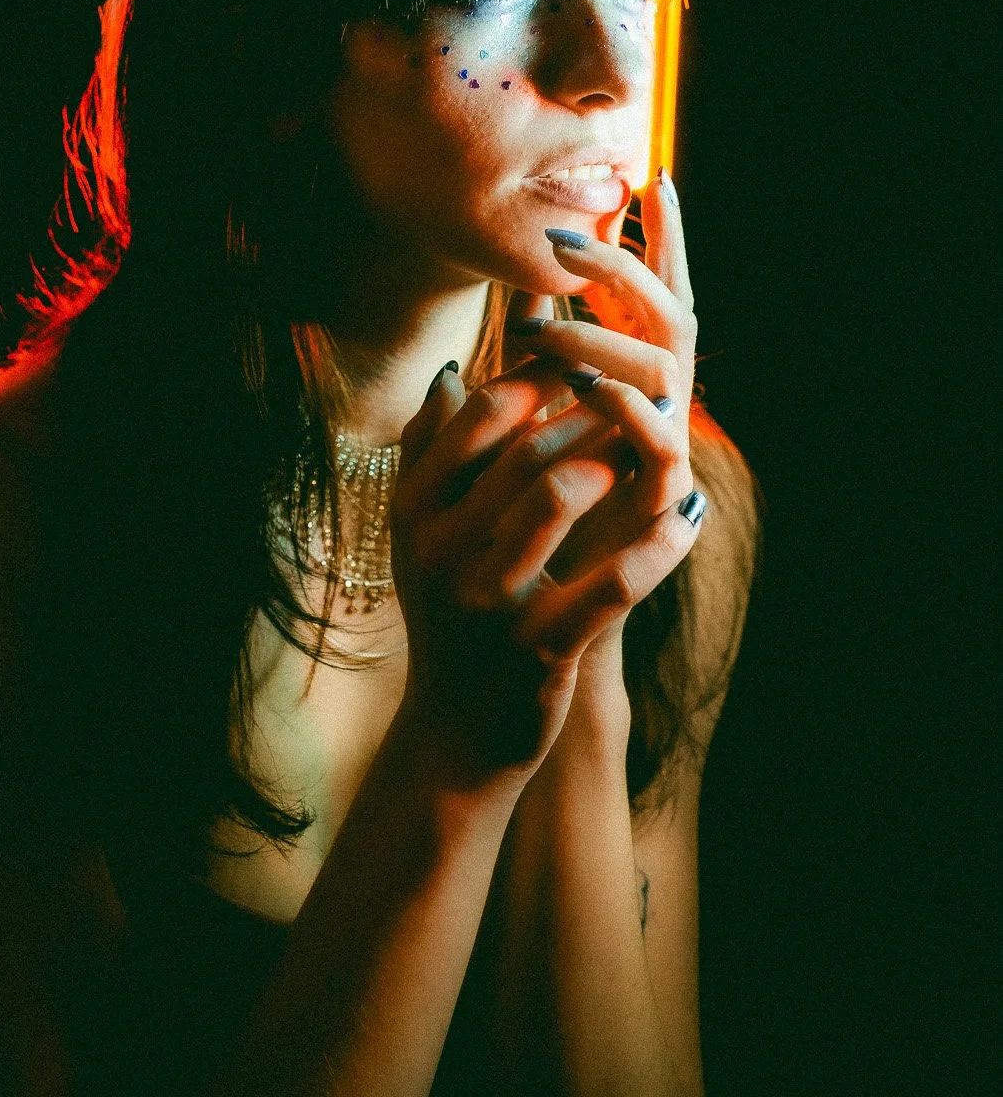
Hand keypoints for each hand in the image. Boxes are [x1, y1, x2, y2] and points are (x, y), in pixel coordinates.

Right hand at [390, 172, 702, 792]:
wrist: (452, 734)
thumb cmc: (446, 613)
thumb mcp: (421, 534)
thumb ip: (431, 452)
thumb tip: (449, 371)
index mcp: (414, 509)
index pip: (480, 412)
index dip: (541, 377)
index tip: (587, 365)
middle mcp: (442, 549)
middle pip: (527, 446)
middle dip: (592, 414)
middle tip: (637, 400)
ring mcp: (489, 601)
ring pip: (561, 496)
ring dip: (617, 464)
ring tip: (649, 456)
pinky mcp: (539, 650)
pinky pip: (611, 583)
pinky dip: (655, 546)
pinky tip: (684, 521)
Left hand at [507, 169, 698, 593]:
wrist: (545, 599)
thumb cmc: (536, 503)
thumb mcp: (527, 414)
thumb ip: (533, 358)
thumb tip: (516, 296)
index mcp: (637, 374)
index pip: (657, 291)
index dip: (663, 237)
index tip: (652, 177)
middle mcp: (665, 402)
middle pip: (673, 312)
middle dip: (625, 270)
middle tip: (565, 243)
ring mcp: (672, 445)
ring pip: (668, 366)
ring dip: (608, 338)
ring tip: (546, 327)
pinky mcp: (667, 498)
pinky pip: (662, 441)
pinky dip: (627, 409)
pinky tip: (589, 389)